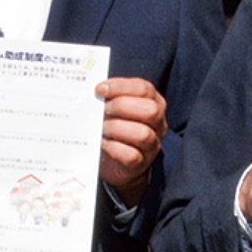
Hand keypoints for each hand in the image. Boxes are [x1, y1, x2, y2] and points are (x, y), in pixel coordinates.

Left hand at [96, 77, 167, 206]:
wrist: (114, 162)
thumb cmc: (114, 127)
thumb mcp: (116, 108)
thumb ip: (110, 97)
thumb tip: (93, 90)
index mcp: (154, 103)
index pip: (144, 89)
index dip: (120, 87)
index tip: (99, 89)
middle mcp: (158, 123)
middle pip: (150, 110)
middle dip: (121, 106)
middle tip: (103, 109)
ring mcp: (152, 145)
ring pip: (142, 134)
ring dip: (116, 128)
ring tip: (101, 128)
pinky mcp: (140, 164)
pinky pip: (132, 155)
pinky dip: (114, 148)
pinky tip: (102, 143)